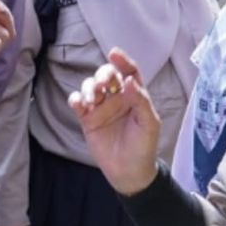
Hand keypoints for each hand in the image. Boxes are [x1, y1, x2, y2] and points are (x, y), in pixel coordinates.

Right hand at [67, 48, 162, 195]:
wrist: (129, 171)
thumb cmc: (144, 146)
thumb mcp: (149, 123)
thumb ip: (140, 101)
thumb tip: (129, 80)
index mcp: (134, 95)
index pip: (129, 72)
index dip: (123, 61)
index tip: (114, 54)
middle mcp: (117, 98)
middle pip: (107, 75)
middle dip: (103, 74)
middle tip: (104, 84)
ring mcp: (101, 108)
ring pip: (91, 86)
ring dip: (89, 87)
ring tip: (92, 99)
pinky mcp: (87, 119)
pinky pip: (78, 103)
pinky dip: (76, 99)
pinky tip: (78, 103)